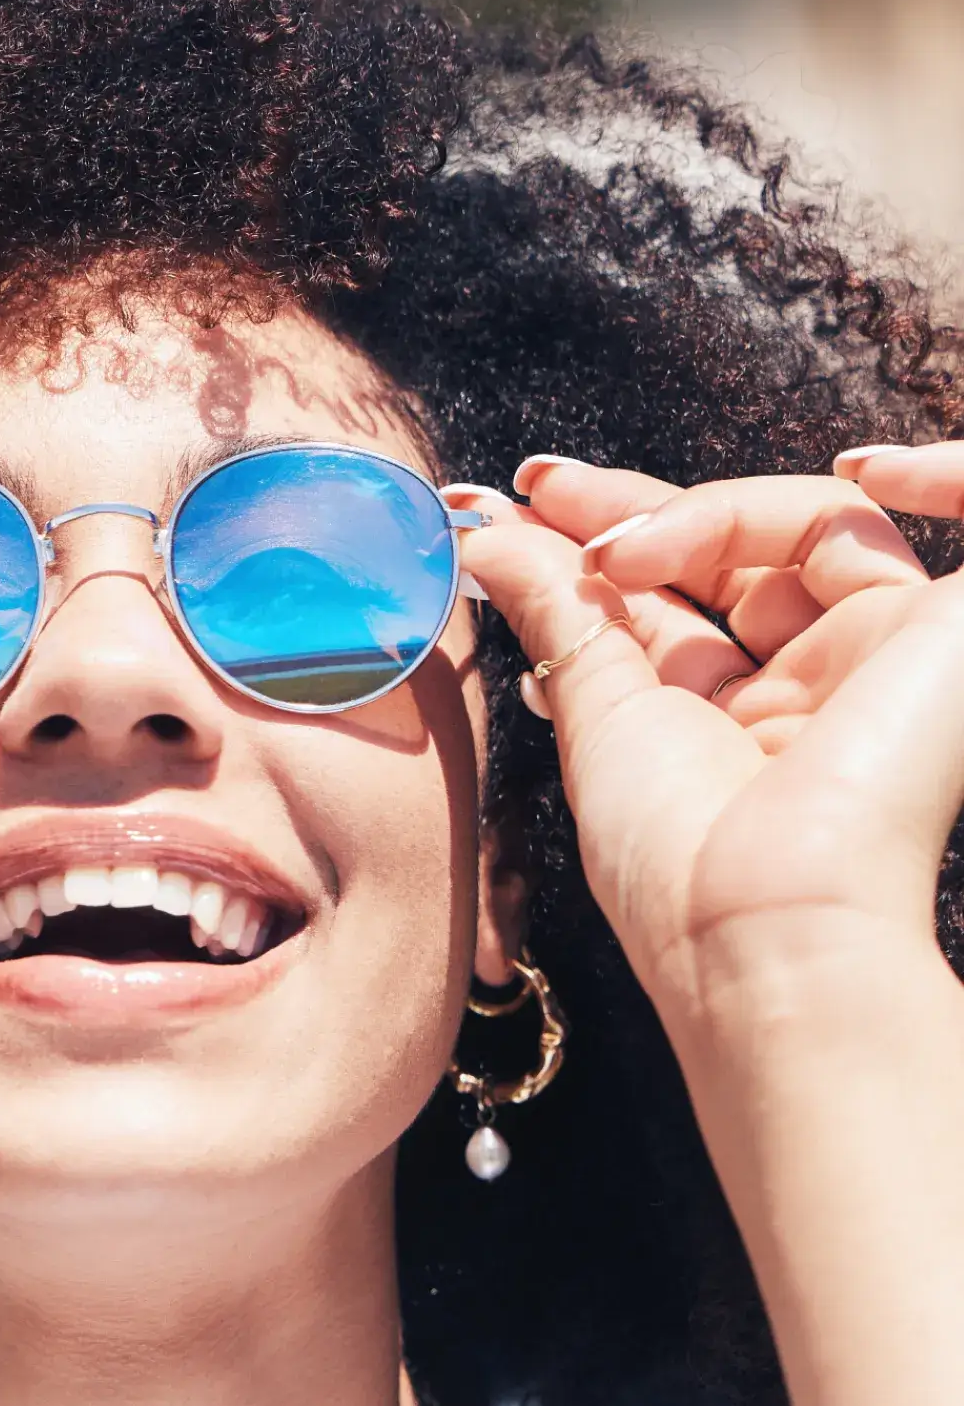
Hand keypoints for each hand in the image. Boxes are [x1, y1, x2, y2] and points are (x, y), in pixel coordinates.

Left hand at [455, 459, 963, 1034]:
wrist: (775, 921)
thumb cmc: (680, 859)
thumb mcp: (599, 723)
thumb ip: (556, 615)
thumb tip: (488, 538)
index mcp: (732, 732)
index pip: (666, 606)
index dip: (589, 547)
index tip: (496, 511)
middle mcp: (810, 694)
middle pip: (730, 553)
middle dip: (626, 507)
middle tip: (536, 484)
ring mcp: (878, 659)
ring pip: (803, 525)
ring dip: (700, 514)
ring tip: (618, 554)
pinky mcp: (944, 627)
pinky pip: (897, 515)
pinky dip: (841, 489)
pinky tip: (778, 494)